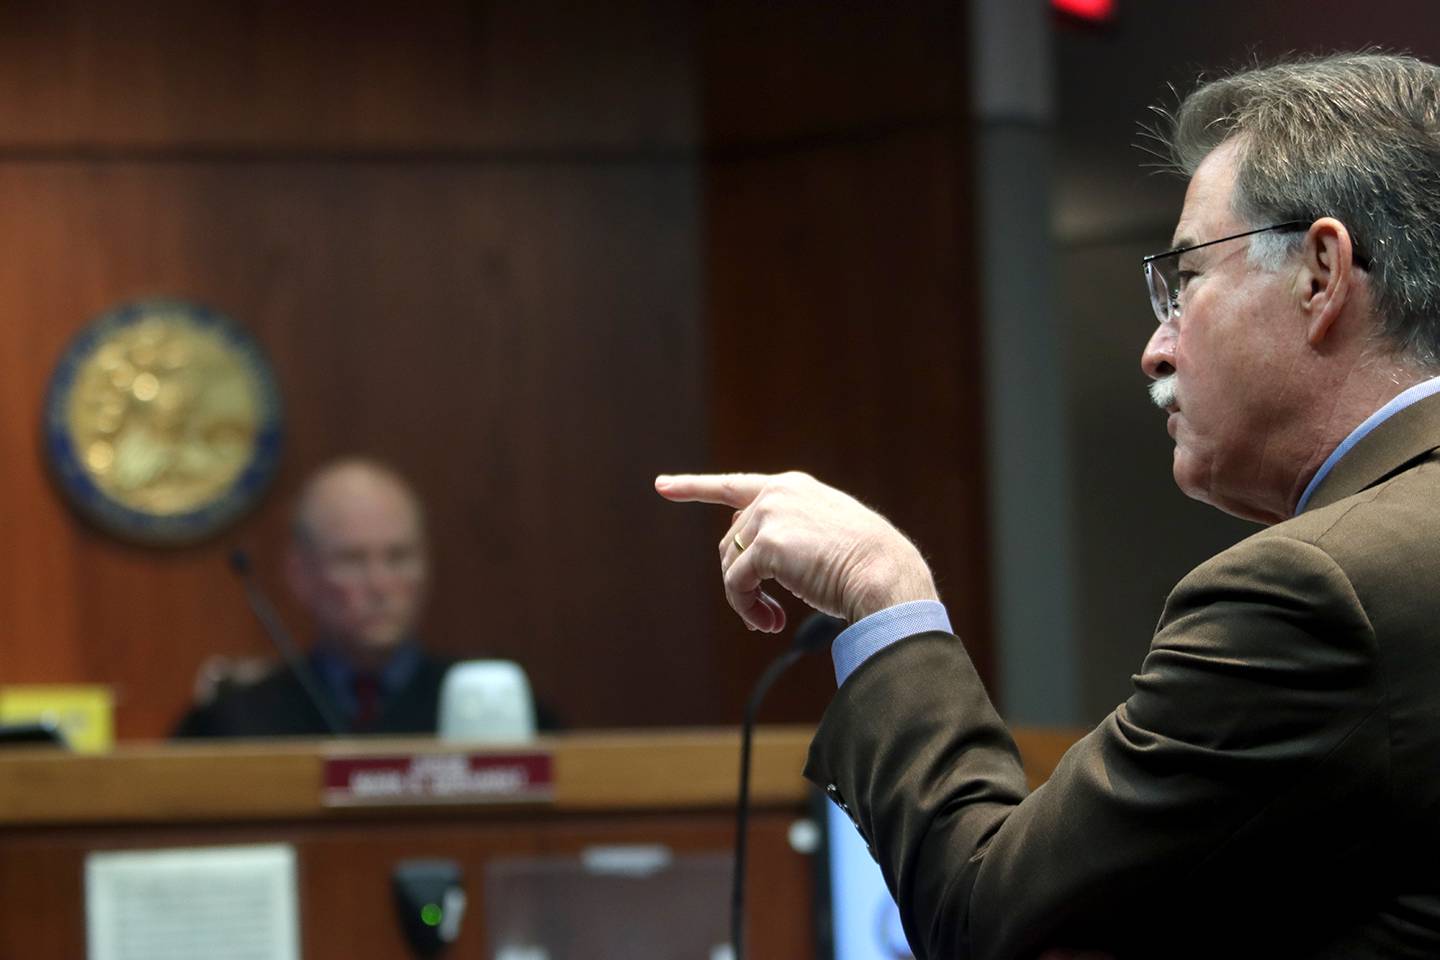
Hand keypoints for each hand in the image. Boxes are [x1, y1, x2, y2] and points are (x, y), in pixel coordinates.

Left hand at [654, 471, 937, 632]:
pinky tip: (768, 623)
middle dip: (741, 578)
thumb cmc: (865, 564)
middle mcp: (777, 494)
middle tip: (763, 613)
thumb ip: (787, 533)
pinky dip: (746, 607)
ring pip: (730, 564)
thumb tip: (745, 559)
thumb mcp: (826, 534)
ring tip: (768, 620)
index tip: (662, 486)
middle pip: (730, 540)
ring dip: (744, 598)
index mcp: (792, 488)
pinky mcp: (767, 544)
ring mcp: (771, 515)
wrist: (885, 575)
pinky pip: (736, 583)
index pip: (733, 486)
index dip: (694, 487)